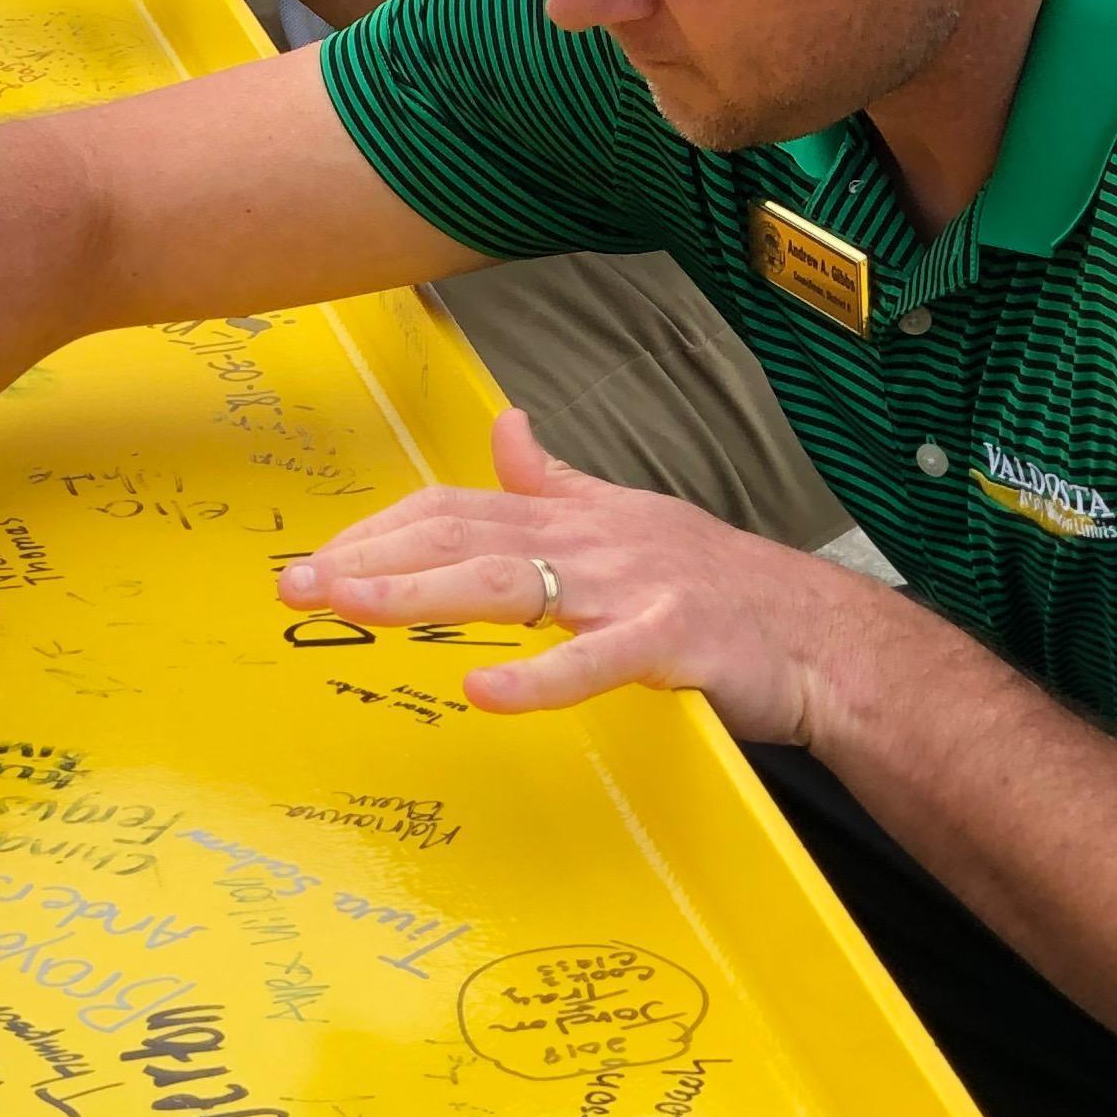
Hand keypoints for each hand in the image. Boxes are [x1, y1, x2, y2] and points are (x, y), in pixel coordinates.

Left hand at [278, 407, 829, 733]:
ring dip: (421, 595)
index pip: (457, 509)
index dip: (384, 529)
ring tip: (352, 606)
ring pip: (510, 584)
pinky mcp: (673, 643)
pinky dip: (537, 676)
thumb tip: (505, 427)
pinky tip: (481, 689)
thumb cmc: (721, 584)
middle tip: (295, 583)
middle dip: (374, 556)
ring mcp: (632, 588)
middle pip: (464, 536)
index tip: (320, 555)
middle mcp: (593, 540)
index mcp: (576, 517)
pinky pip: (596, 661)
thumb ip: (558, 480)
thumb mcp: (628, 517)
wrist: (822, 635)